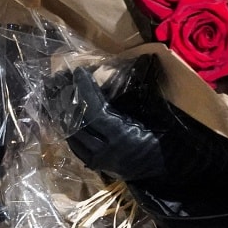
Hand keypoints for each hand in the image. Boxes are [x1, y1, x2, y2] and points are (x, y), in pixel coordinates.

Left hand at [44, 55, 227, 183]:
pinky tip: (64, 114)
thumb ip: (142, 90)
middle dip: (65, 99)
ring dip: (61, 114)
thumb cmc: (167, 137)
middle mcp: (105, 151)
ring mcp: (98, 160)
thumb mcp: (156, 111)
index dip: (84, 90)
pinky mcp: (96, 164)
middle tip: (60, 79)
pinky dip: (67, 128)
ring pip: (70, 136)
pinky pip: (74, 145)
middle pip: (75, 123)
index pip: (93, 111)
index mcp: (121, 136)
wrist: (171, 168)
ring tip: (56, 93)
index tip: (79, 71)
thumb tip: (141, 59)